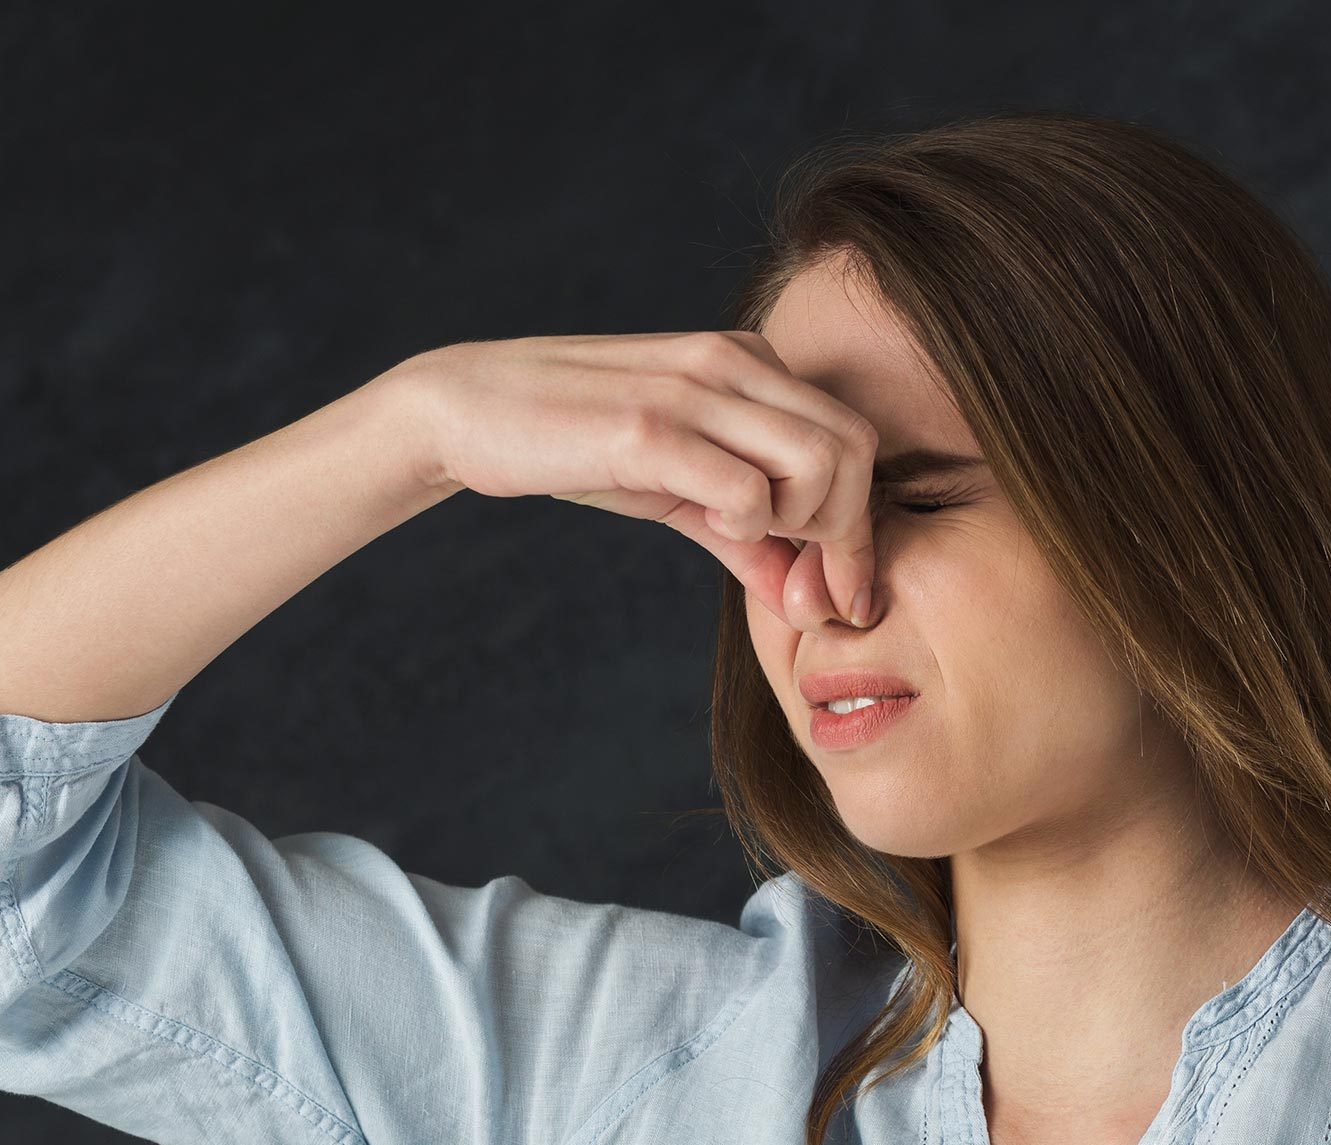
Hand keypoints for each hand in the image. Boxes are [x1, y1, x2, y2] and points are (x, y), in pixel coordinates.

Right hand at [398, 331, 882, 627]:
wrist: (471, 408)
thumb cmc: (579, 444)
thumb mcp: (677, 489)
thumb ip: (746, 536)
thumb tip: (802, 596)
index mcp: (748, 361)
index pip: (854, 438)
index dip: (860, 527)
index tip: (839, 592)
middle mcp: (732, 363)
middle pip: (855, 449)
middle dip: (844, 531)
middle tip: (797, 576)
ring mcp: (692, 390)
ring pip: (820, 462)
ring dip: (801, 526)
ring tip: (749, 543)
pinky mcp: (648, 429)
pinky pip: (748, 490)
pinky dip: (748, 528)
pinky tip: (711, 530)